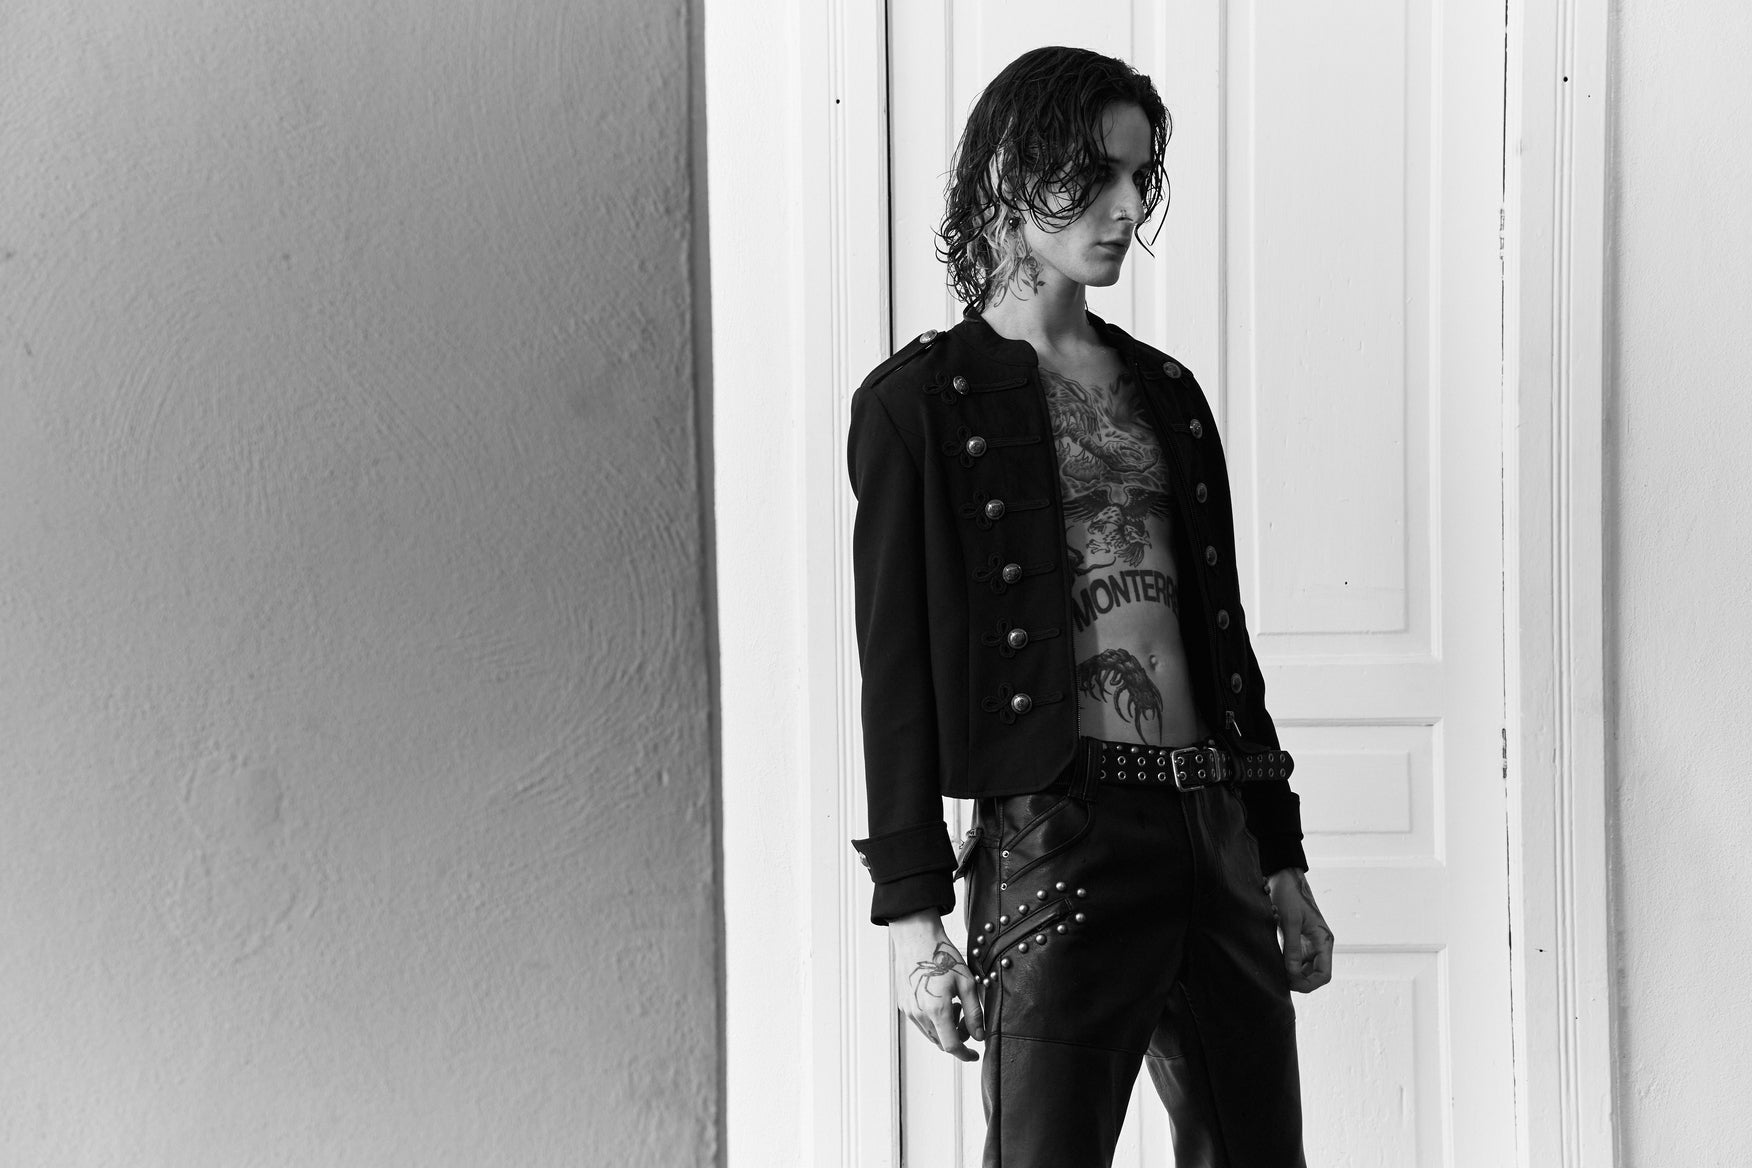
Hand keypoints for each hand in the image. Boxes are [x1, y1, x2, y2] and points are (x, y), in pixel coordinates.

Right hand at [887, 909, 985, 1060]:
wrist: (916, 937)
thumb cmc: (942, 956)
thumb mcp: (967, 983)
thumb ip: (974, 1013)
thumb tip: (979, 1036)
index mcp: (937, 1010)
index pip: (951, 1046)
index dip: (965, 1054)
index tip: (974, 1054)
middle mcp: (919, 1014)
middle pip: (941, 1041)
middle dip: (958, 1036)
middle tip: (967, 1017)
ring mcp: (909, 1010)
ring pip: (931, 1033)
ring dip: (945, 1028)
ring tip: (954, 1004)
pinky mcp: (904, 1004)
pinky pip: (921, 1023)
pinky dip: (934, 1020)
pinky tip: (940, 1000)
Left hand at [1265, 867, 1334, 992]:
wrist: (1283, 877)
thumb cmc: (1290, 895)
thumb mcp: (1290, 922)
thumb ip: (1292, 948)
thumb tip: (1291, 973)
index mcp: (1323, 940)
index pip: (1324, 974)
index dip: (1309, 984)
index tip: (1291, 982)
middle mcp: (1319, 945)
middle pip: (1314, 975)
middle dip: (1299, 981)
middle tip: (1279, 978)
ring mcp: (1309, 943)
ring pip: (1304, 970)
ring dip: (1292, 974)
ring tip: (1276, 971)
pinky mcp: (1297, 940)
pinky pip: (1295, 960)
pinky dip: (1286, 965)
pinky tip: (1275, 963)